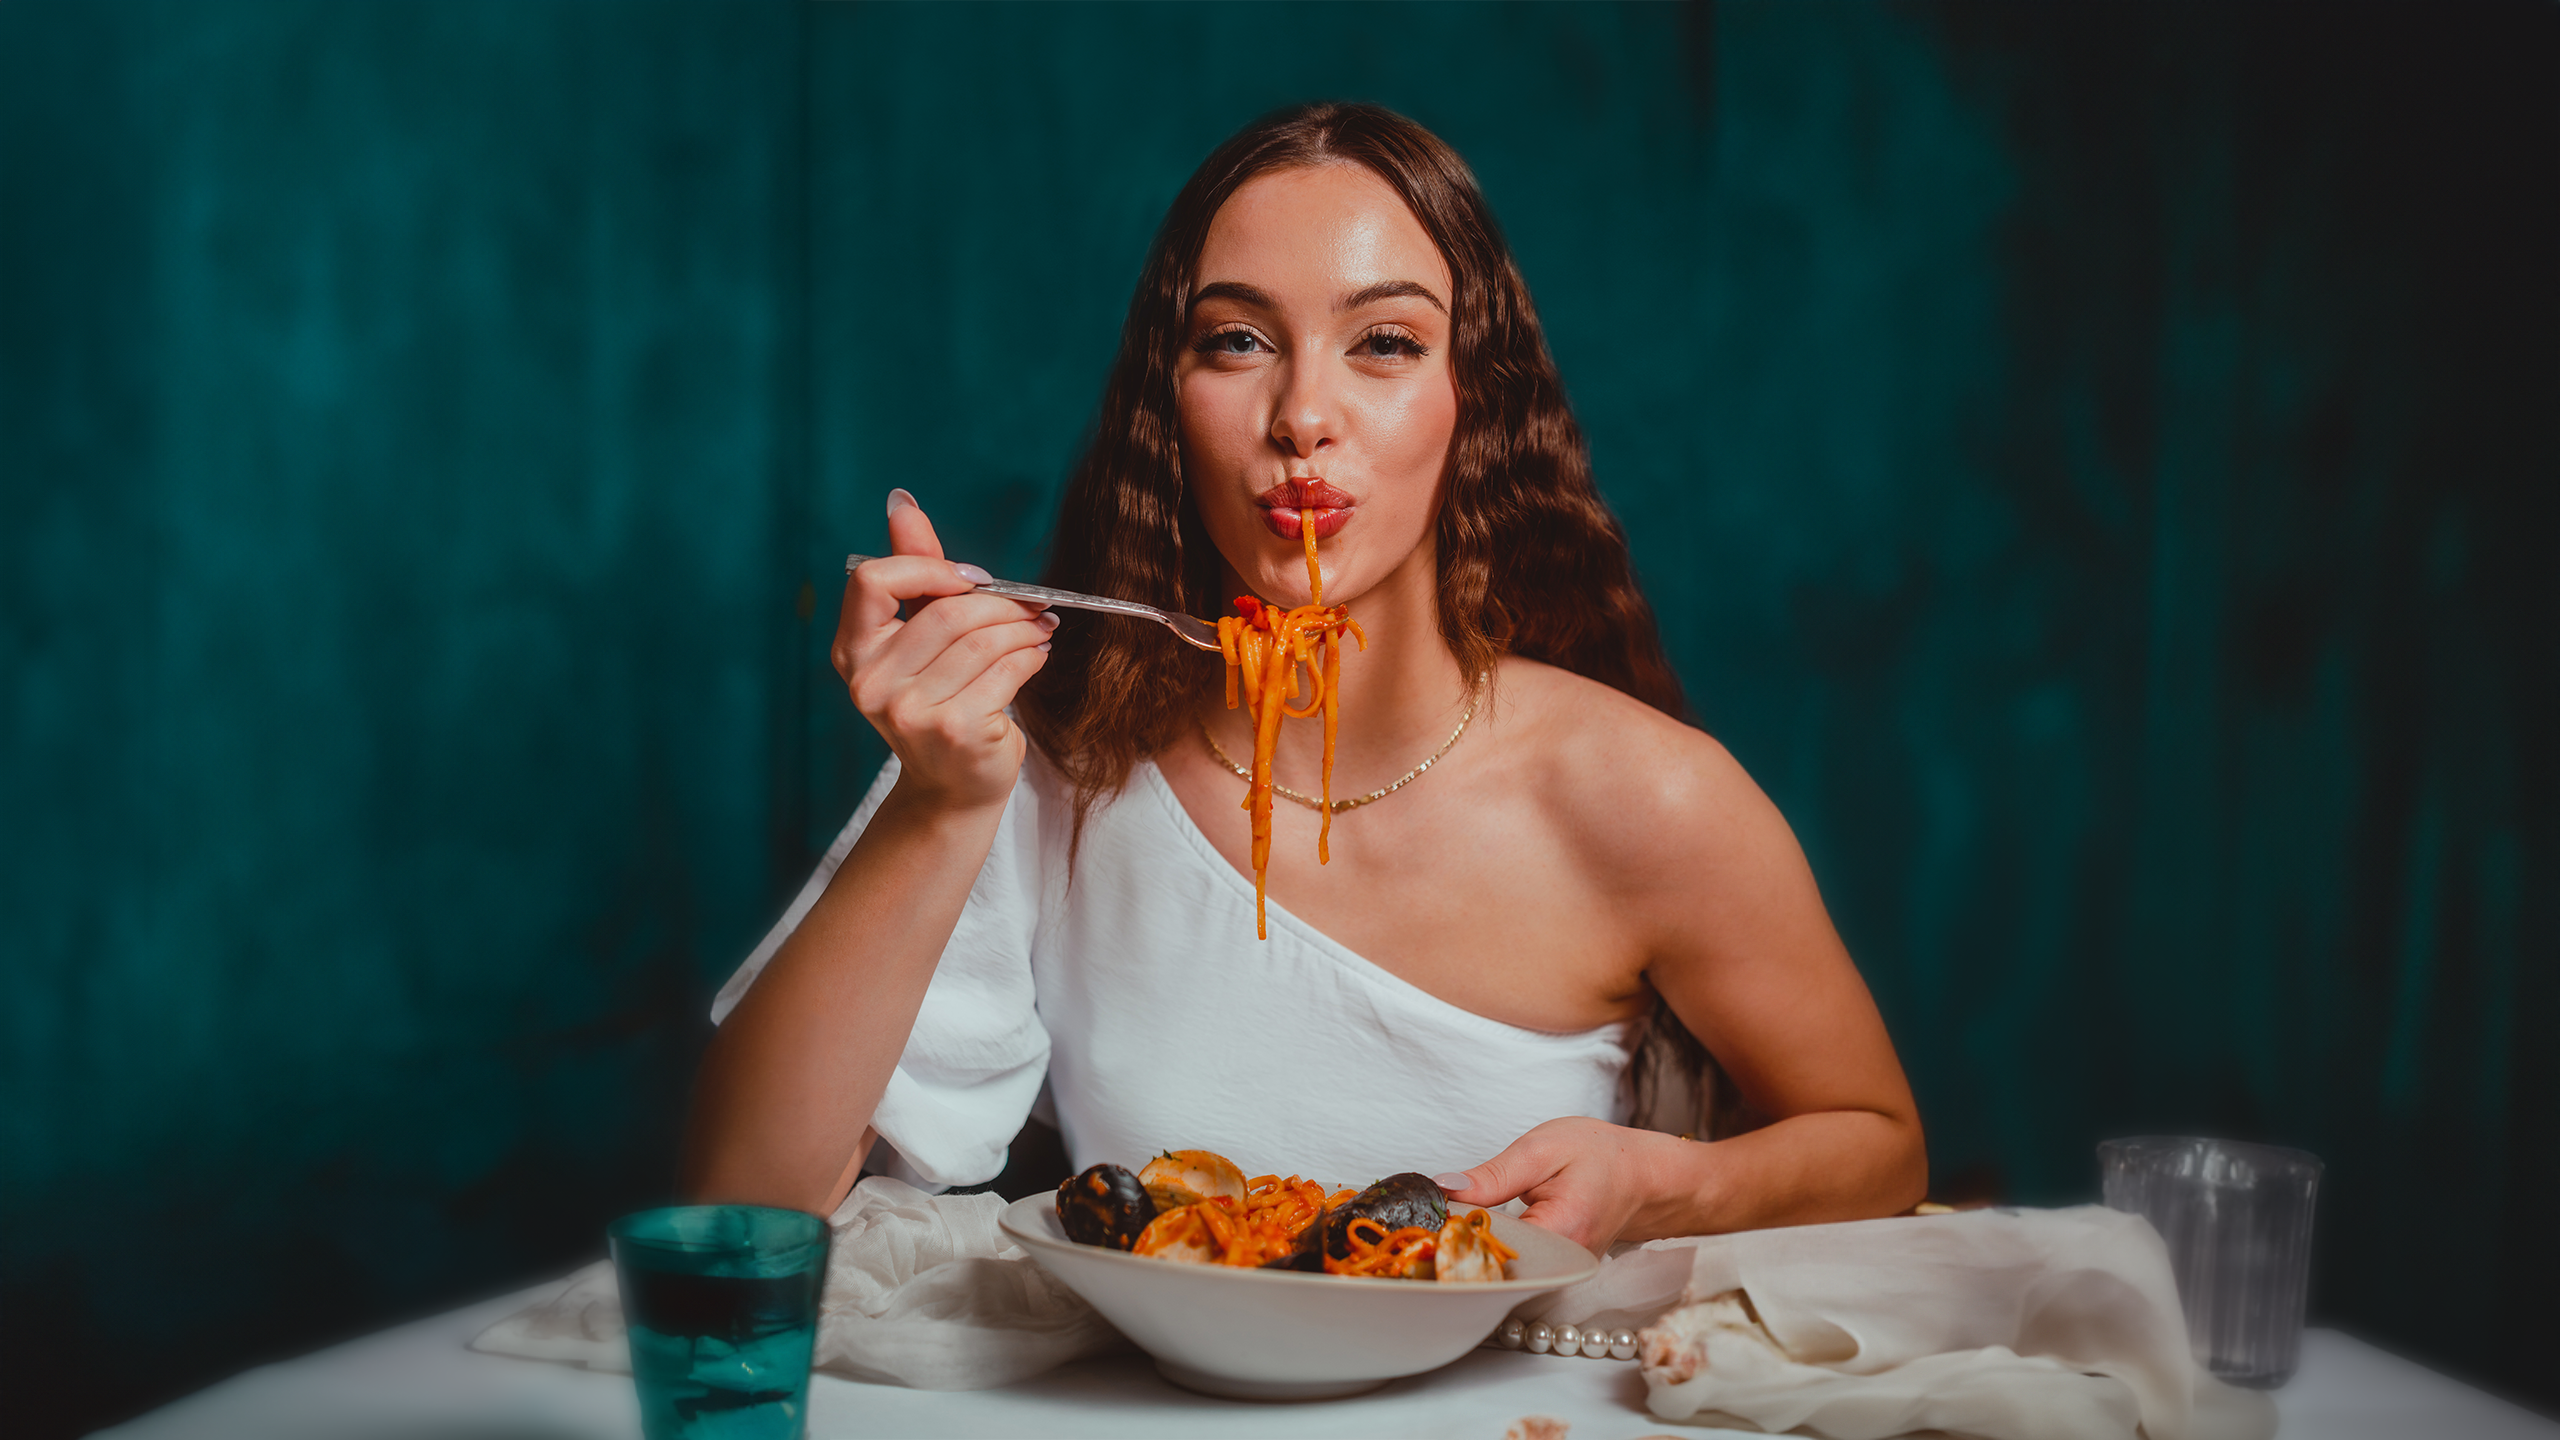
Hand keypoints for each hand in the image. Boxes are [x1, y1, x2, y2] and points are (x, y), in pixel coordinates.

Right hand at [832, 489, 1056, 811]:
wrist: (954, 786)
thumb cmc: (940, 700)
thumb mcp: (919, 635)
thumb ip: (915, 570)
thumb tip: (902, 501)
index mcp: (852, 651)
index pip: (872, 580)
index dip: (928, 568)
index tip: (971, 579)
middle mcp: (870, 683)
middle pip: (946, 611)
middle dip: (1001, 602)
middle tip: (1033, 602)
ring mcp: (908, 711)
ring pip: (982, 640)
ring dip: (1023, 627)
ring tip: (1040, 627)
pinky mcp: (953, 730)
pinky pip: (1005, 670)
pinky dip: (1030, 655)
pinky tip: (1037, 655)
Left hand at [1434, 1117, 1692, 1253]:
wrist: (1642, 1175)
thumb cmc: (1600, 1155)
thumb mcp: (1543, 1149)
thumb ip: (1493, 1175)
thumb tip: (1442, 1189)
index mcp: (1559, 1233)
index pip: (1489, 1244)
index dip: (1450, 1230)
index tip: (1421, 1215)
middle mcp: (1560, 1266)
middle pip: (1491, 1266)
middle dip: (1454, 1243)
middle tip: (1423, 1220)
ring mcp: (1558, 1275)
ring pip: (1499, 1270)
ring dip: (1469, 1247)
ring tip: (1443, 1223)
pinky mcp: (1552, 1272)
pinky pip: (1510, 1268)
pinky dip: (1487, 1250)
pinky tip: (1468, 1232)